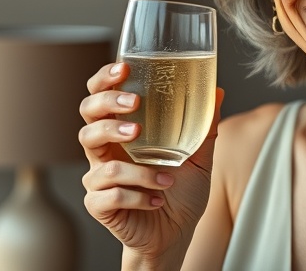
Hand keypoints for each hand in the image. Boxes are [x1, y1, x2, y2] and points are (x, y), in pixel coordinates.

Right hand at [79, 62, 223, 267]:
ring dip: (135, 166)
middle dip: (107, 105)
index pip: (101, 97)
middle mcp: (107, 151)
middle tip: (134, 104)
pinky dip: (138, 196)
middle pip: (87, 116)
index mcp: (124, 133)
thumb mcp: (200, 157)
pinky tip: (157, 200)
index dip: (104, 80)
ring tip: (165, 175)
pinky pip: (108, 193)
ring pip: (96, 156)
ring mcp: (99, 177)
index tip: (124, 69)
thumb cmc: (180, 193)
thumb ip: (205, 126)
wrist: (175, 236)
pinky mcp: (99, 204)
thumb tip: (218, 90)